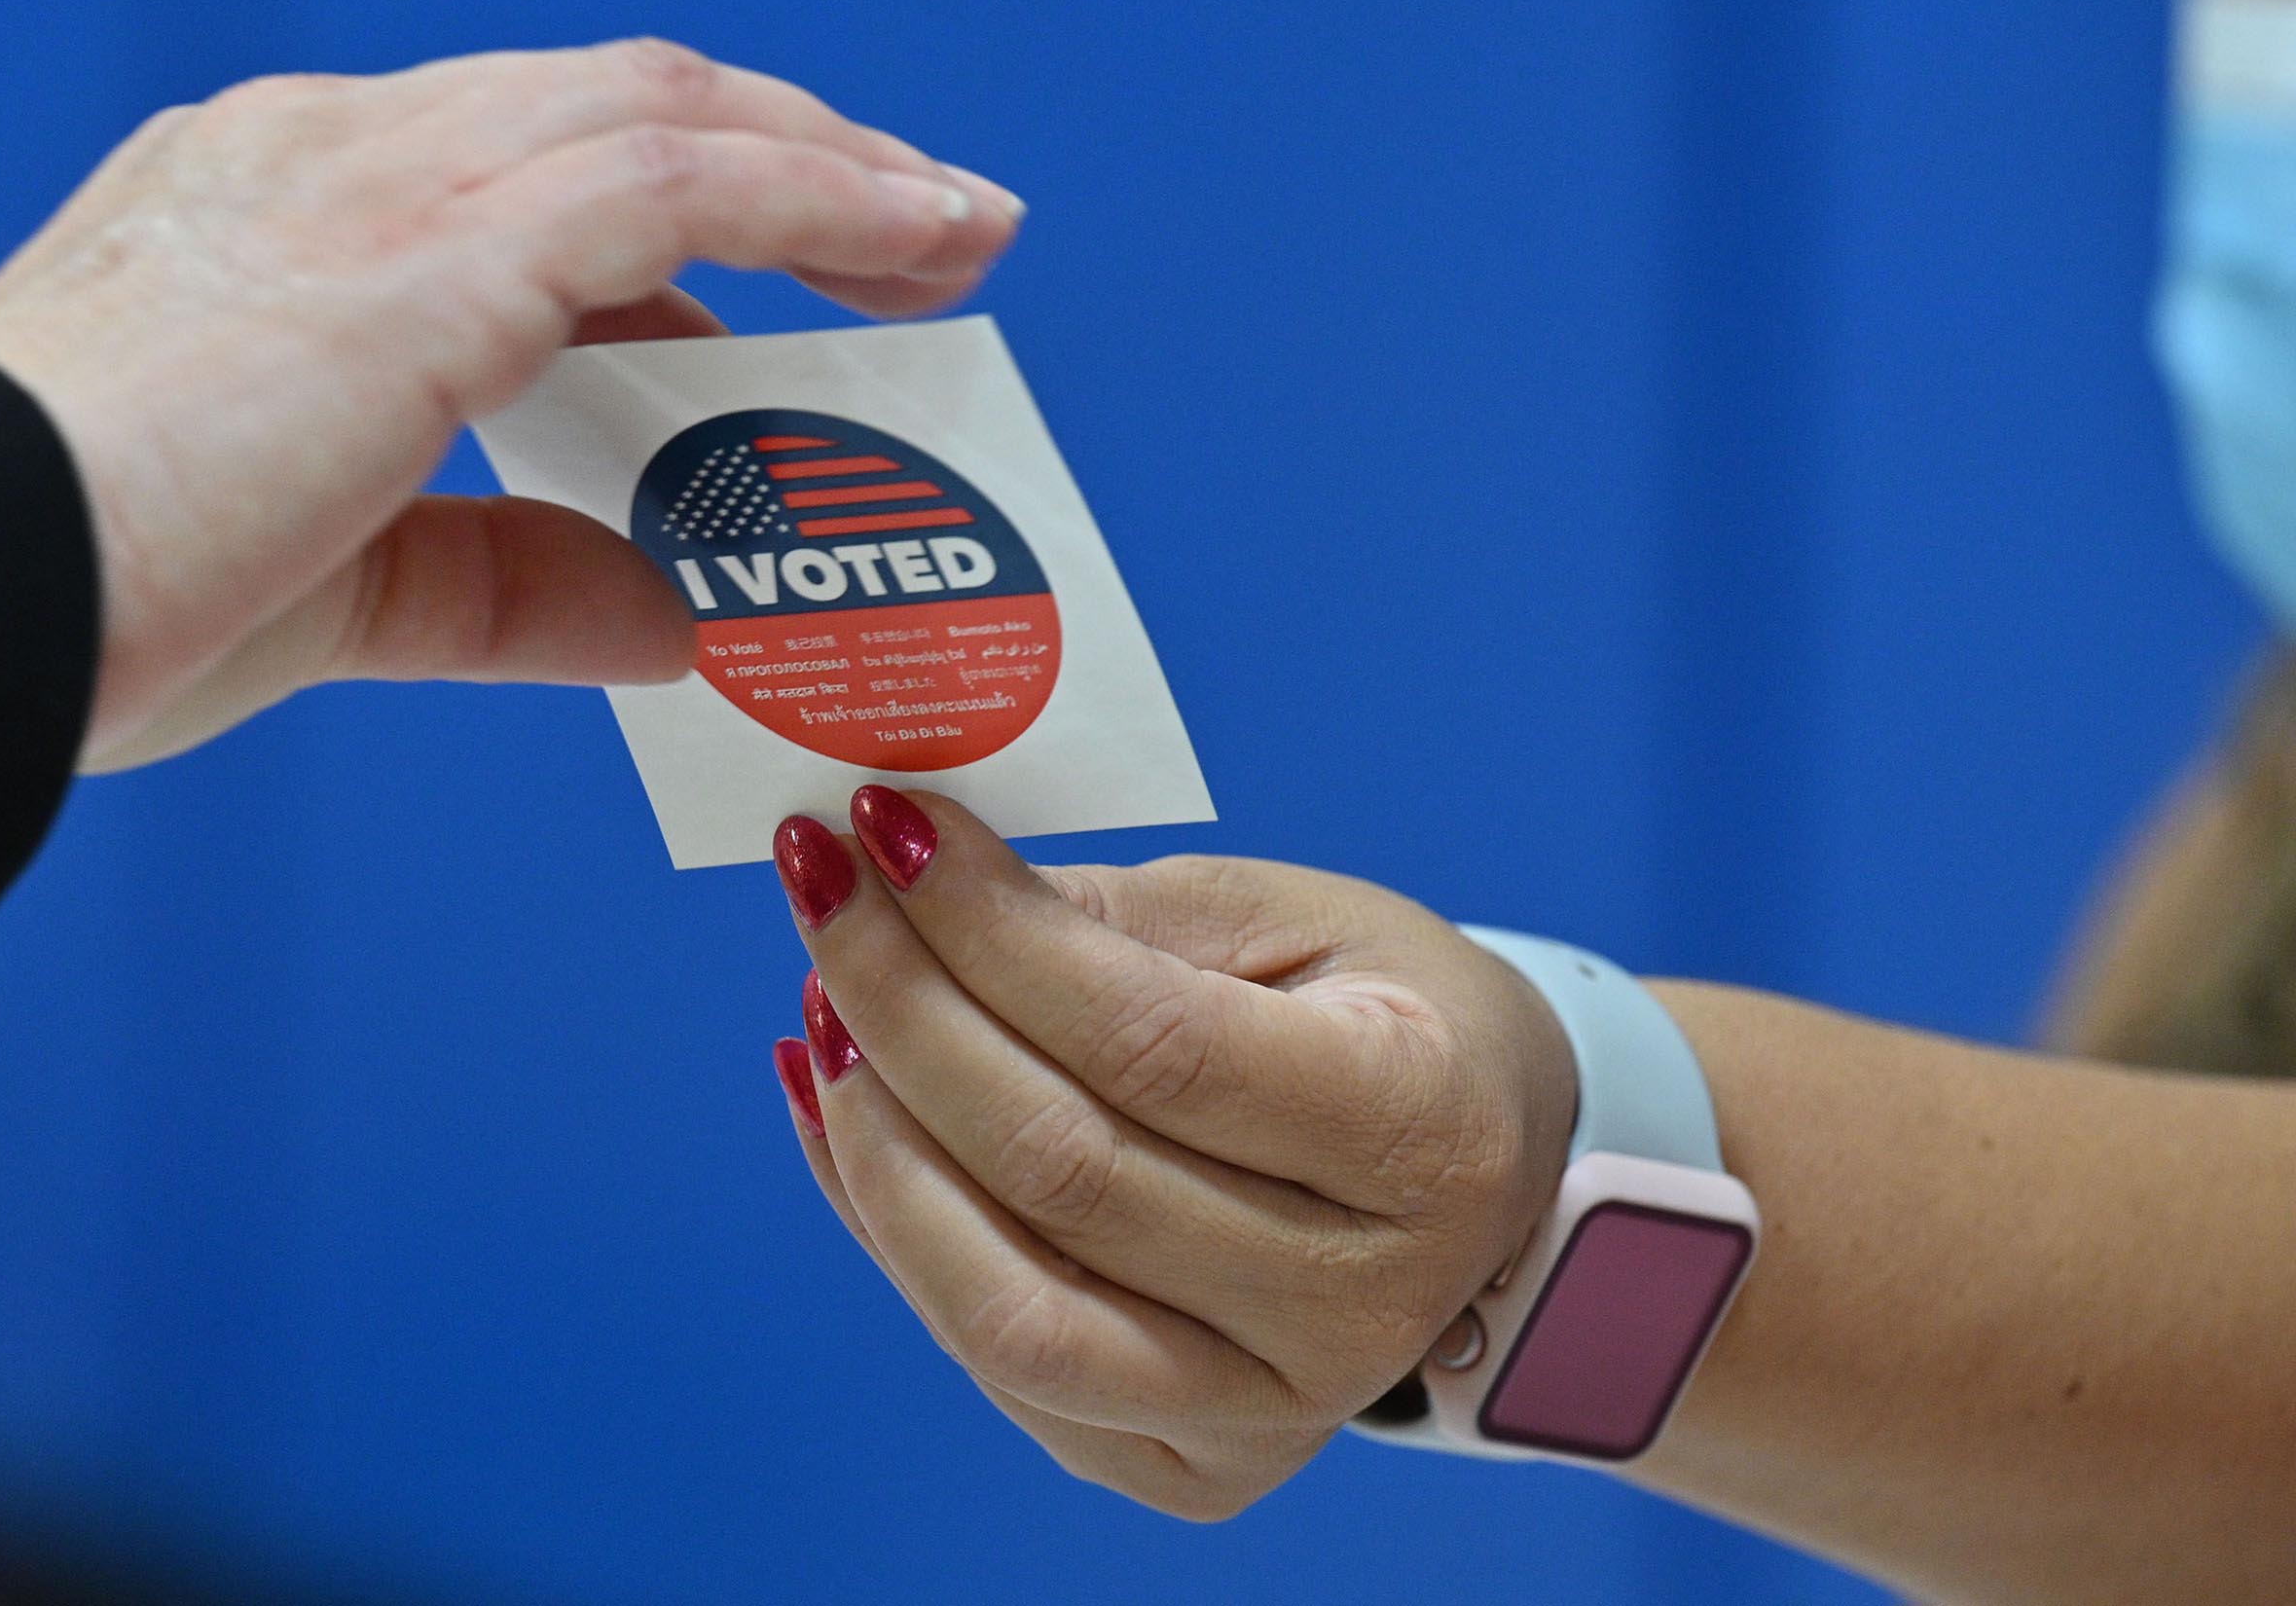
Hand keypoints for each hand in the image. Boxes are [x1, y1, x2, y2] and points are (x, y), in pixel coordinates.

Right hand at [0, 40, 1021, 770]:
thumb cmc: (67, 609)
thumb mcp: (335, 595)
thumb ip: (512, 586)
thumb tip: (680, 618)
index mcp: (268, 212)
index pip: (518, 178)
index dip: (675, 221)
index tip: (782, 290)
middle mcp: (322, 158)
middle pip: (611, 111)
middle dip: (781, 162)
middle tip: (918, 231)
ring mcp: (369, 185)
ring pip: (660, 118)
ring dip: (831, 171)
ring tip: (958, 230)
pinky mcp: (422, 256)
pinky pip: (673, 186)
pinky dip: (814, 205)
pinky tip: (918, 240)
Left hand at [766, 788, 1574, 1519]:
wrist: (1471, 1175)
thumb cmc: (1378, 1014)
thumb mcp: (1288, 916)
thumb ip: (1108, 919)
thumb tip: (910, 883)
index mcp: (1422, 1135)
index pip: (1155, 1045)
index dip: (995, 935)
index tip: (887, 828)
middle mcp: (1357, 1308)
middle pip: (1063, 1169)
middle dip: (906, 1009)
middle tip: (824, 892)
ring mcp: (1268, 1415)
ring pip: (1005, 1302)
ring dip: (875, 1141)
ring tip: (823, 1009)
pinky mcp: (1183, 1467)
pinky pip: (991, 1357)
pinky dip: (890, 1227)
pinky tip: (844, 1108)